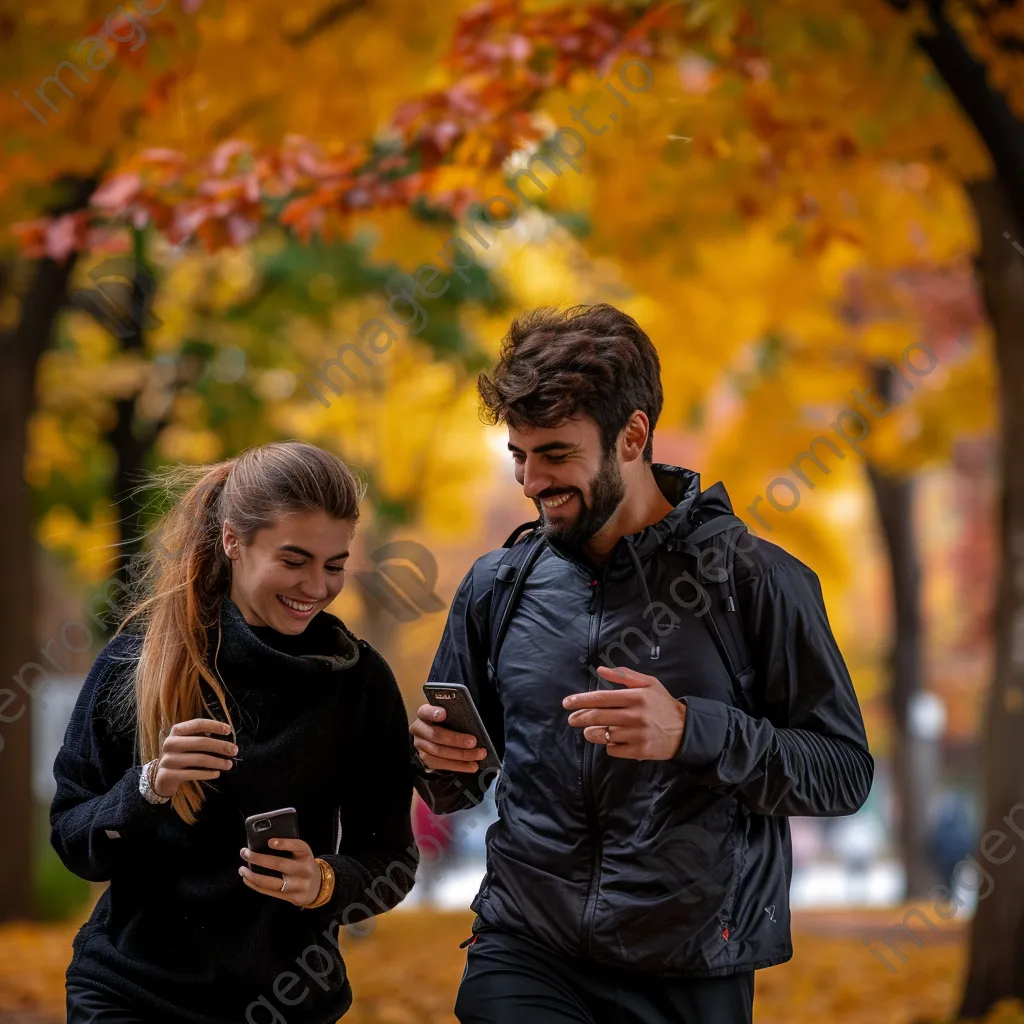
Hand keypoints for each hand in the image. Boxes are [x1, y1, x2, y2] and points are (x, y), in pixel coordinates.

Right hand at [153, 719, 236, 798]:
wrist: (162, 777)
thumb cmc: (182, 756)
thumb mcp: (188, 743)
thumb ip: (202, 737)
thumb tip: (227, 734)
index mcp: (176, 731)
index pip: (197, 724)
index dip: (214, 725)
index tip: (229, 730)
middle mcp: (170, 743)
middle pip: (201, 742)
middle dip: (221, 746)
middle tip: (234, 750)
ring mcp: (168, 760)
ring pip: (199, 759)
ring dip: (217, 762)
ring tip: (229, 764)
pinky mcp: (168, 775)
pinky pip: (192, 773)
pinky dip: (207, 774)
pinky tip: (216, 774)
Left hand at [239, 838, 320, 906]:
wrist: (319, 886)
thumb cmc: (304, 865)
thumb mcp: (302, 855)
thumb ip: (289, 850)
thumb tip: (261, 845)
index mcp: (306, 855)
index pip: (297, 846)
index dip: (284, 844)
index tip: (269, 842)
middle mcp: (303, 870)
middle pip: (279, 864)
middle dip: (259, 858)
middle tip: (245, 853)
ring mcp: (297, 885)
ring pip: (271, 882)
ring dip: (253, 875)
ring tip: (242, 869)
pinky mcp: (291, 897)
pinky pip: (270, 891)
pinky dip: (255, 885)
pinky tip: (247, 879)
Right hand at [410, 704, 487, 772]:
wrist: (436, 734)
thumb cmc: (446, 721)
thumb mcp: (449, 713)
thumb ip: (455, 715)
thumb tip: (473, 721)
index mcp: (423, 713)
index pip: (426, 711)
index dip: (434, 713)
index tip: (444, 714)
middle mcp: (419, 729)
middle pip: (436, 735)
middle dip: (456, 740)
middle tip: (473, 741)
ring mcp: (420, 745)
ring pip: (439, 752)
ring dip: (461, 755)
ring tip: (478, 755)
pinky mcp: (425, 758)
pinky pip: (441, 764)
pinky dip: (458, 766)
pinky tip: (471, 765)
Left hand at [563, 666, 686, 759]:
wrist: (686, 730)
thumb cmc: (663, 704)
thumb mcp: (648, 683)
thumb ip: (624, 676)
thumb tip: (600, 669)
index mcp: (636, 696)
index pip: (601, 698)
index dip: (581, 700)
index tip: (567, 703)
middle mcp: (635, 715)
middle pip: (598, 717)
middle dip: (579, 718)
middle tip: (571, 719)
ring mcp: (637, 734)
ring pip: (603, 735)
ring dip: (592, 733)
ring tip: (590, 731)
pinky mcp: (640, 751)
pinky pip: (613, 749)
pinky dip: (610, 745)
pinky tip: (614, 740)